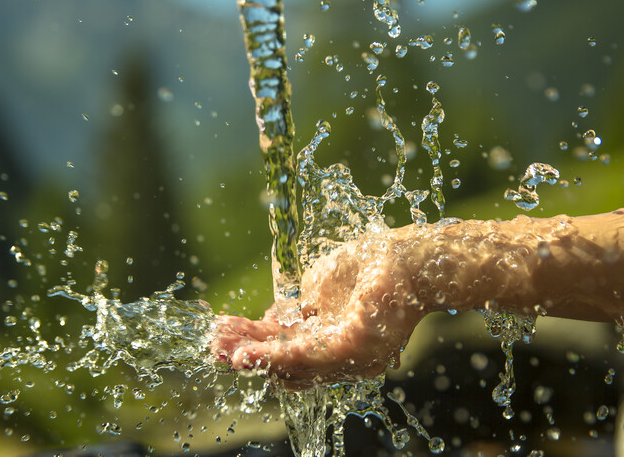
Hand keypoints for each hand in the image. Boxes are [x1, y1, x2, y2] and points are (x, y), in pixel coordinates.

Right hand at [212, 226, 426, 388]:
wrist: (410, 257)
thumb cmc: (371, 264)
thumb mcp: (318, 286)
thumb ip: (293, 308)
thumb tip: (266, 320)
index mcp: (328, 340)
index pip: (283, 347)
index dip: (249, 341)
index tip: (218, 333)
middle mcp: (338, 357)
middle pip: (283, 365)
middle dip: (246, 354)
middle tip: (214, 348)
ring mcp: (348, 357)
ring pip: (291, 366)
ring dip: (255, 358)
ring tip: (225, 353)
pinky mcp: (354, 348)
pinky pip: (308, 357)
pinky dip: (274, 356)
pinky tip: (249, 352)